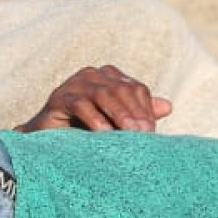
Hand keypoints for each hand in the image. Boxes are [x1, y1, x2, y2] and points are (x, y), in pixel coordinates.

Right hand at [17, 65, 170, 132]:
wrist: (50, 142)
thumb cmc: (86, 131)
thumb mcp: (117, 123)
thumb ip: (139, 113)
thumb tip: (168, 106)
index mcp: (109, 77)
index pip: (135, 88)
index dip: (146, 109)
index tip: (152, 132)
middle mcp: (92, 75)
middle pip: (121, 89)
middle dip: (135, 113)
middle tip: (144, 135)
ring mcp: (74, 84)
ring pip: (102, 94)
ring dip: (119, 115)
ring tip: (129, 135)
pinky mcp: (58, 97)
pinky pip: (80, 104)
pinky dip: (94, 119)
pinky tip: (104, 133)